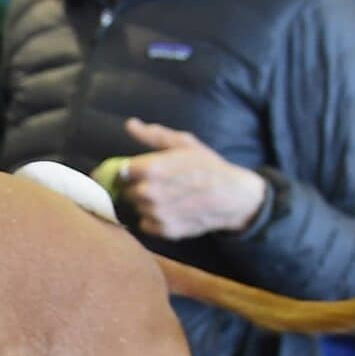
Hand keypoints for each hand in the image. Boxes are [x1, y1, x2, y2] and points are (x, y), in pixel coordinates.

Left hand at [113, 119, 268, 238]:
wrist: (232, 196)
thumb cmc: (208, 166)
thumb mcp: (184, 143)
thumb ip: (153, 135)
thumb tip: (131, 125)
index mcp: (152, 168)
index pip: (121, 171)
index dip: (130, 170)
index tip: (140, 170)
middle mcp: (149, 193)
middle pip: (128, 190)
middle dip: (138, 186)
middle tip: (160, 183)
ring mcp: (156, 214)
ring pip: (137, 207)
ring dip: (146, 203)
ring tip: (169, 195)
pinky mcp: (164, 230)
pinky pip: (145, 223)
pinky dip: (153, 218)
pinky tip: (171, 209)